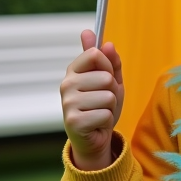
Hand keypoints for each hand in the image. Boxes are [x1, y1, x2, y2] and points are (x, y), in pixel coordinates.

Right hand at [61, 30, 124, 170]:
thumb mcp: (112, 81)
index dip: (108, 66)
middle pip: (106, 77)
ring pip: (108, 97)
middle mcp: (67, 84)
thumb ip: (110, 61)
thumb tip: (108, 44)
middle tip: (103, 101)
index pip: (95, 54)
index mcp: (74, 70)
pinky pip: (105, 114)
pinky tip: (96, 124)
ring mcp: (68, 103)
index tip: (106, 77)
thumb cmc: (102, 105)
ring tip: (100, 112)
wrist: (95, 136)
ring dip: (110, 107)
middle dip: (113, 91)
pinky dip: (106, 120)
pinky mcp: (73, 121)